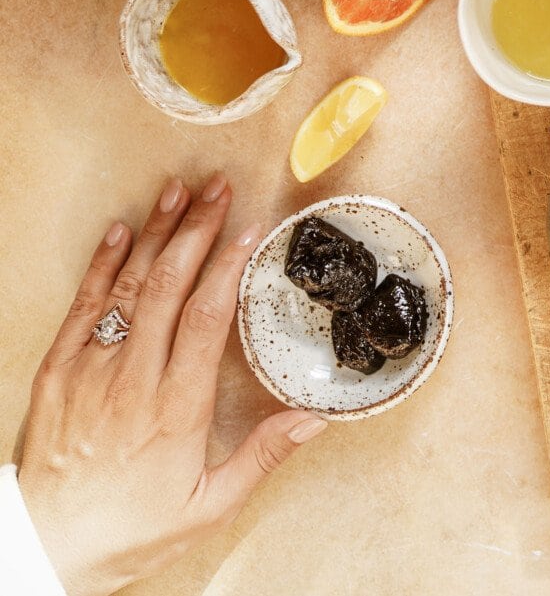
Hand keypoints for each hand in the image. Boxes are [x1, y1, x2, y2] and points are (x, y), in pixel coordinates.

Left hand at [17, 175, 327, 595]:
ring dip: (154, 233)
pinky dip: (101, 265)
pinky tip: (119, 232)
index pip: (205, 318)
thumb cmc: (131, 530)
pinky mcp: (57, 374)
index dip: (227, 266)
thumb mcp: (209, 506)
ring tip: (179, 191)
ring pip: (126, 286)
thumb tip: (315, 418)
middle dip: (196, 230)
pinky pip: (82, 307)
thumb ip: (263, 456)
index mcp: (175, 408)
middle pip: (167, 286)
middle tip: (220, 188)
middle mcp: (131, 380)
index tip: (249, 230)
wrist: (46, 550)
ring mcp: (89, 372)